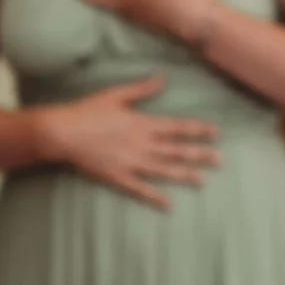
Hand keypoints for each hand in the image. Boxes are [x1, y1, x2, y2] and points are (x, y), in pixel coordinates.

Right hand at [35, 76, 220, 210]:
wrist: (64, 133)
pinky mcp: (118, 177)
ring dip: (184, 175)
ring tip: (202, 181)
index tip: (216, 133)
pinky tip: (169, 205)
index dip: (198, 130)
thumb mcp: (116, 95)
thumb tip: (163, 79)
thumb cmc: (88, 112)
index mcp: (142, 124)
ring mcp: (131, 163)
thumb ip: (141, 90)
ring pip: (164, 170)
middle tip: (220, 160)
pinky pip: (141, 189)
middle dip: (199, 155)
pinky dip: (155, 198)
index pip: (177, 127)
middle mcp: (142, 144)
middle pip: (176, 150)